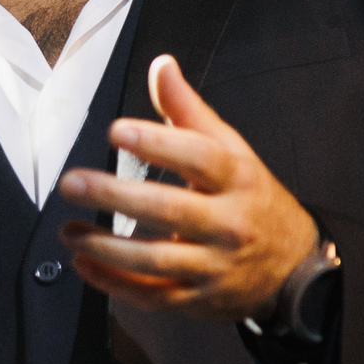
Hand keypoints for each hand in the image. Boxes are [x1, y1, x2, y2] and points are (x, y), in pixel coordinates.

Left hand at [57, 54, 318, 320]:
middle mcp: (228, 223)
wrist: (295, 266)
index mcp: (237, 178)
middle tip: (72, 183)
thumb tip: (161, 65)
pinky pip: (153, 294)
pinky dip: (114, 284)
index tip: (116, 131)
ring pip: (156, 259)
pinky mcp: (199, 298)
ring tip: (68, 230)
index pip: (199, 157)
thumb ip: (188, 111)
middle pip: (169, 209)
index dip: (157, 143)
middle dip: (115, 195)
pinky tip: (83, 263)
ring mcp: (213, 265)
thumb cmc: (251, 197)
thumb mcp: (231, 150)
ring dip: (106, 246)